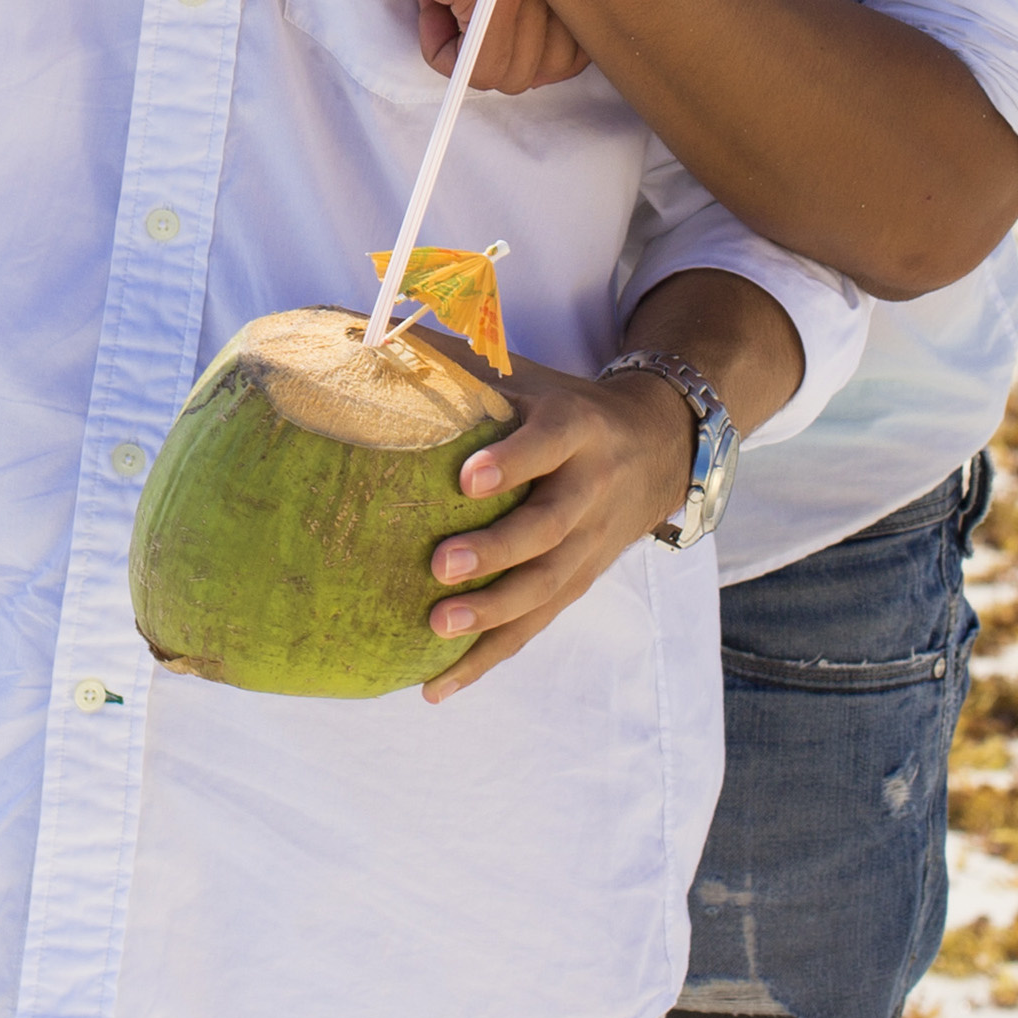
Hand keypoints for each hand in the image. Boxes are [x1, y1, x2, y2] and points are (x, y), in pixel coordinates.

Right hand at [379, 0, 588, 94]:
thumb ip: (530, 17)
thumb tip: (538, 77)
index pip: (576, 57)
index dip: (524, 56)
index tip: (483, 16)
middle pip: (546, 72)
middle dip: (493, 56)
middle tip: (458, 3)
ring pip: (510, 76)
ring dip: (464, 53)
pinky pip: (474, 66)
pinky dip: (439, 52)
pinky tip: (429, 1)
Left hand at [417, 360, 696, 702]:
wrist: (658, 448)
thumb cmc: (563, 406)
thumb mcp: (527, 375)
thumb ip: (454, 361)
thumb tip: (359, 331)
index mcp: (575, 430)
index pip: (546, 446)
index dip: (512, 462)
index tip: (466, 480)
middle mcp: (589, 490)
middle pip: (547, 530)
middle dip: (496, 553)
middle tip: (439, 566)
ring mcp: (588, 545)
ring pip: (544, 588)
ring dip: (492, 614)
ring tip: (436, 628)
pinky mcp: (577, 584)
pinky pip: (533, 627)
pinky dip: (487, 659)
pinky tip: (436, 685)